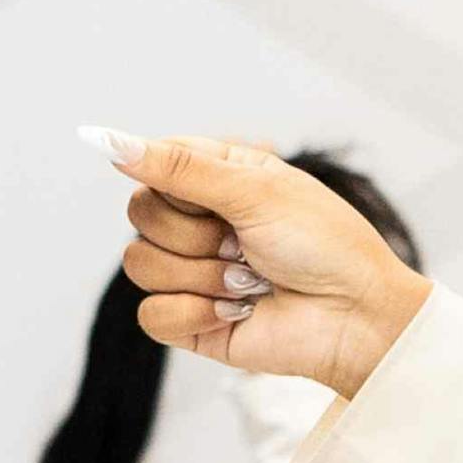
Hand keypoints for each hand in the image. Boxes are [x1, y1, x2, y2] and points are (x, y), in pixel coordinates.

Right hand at [118, 136, 426, 402]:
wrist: (357, 317)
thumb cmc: (324, 244)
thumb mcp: (254, 189)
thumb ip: (178, 167)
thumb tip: (106, 141)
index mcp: (216, 177)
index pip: (151, 163)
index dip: (174, 182)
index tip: (216, 196)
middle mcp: (199, 222)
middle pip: (139, 214)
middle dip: (196, 234)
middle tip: (246, 244)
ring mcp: (191, 273)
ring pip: (140, 265)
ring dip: (204, 276)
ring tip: (250, 282)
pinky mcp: (190, 321)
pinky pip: (151, 314)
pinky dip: (197, 313)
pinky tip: (239, 313)